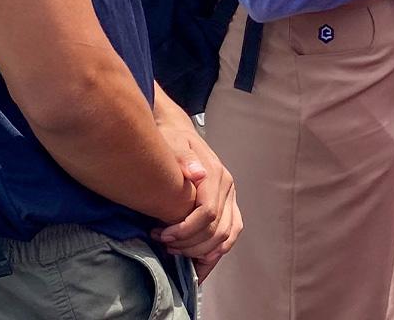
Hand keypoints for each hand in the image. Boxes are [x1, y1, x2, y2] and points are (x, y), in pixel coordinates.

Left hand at [151, 122, 240, 274]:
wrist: (178, 132)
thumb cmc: (172, 140)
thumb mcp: (173, 144)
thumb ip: (183, 159)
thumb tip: (197, 174)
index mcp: (216, 175)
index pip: (208, 212)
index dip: (186, 230)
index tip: (162, 235)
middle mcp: (228, 188)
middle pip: (217, 229)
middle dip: (190, 244)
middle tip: (165, 245)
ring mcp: (230, 198)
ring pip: (226, 236)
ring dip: (201, 250)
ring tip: (175, 251)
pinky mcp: (228, 206)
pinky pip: (231, 234)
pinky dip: (217, 251)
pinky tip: (200, 261)